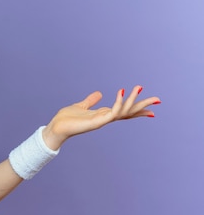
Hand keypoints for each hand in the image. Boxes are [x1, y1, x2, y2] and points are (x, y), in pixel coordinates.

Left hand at [42, 86, 160, 149]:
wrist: (56, 128)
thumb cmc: (67, 119)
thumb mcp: (81, 106)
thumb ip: (91, 100)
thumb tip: (99, 93)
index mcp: (103, 114)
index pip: (124, 111)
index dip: (138, 109)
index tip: (153, 107)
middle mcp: (105, 118)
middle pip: (129, 112)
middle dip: (143, 106)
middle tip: (158, 99)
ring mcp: (102, 121)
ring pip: (123, 111)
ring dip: (133, 100)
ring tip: (139, 87)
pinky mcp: (97, 122)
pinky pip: (112, 112)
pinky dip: (118, 103)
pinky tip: (121, 92)